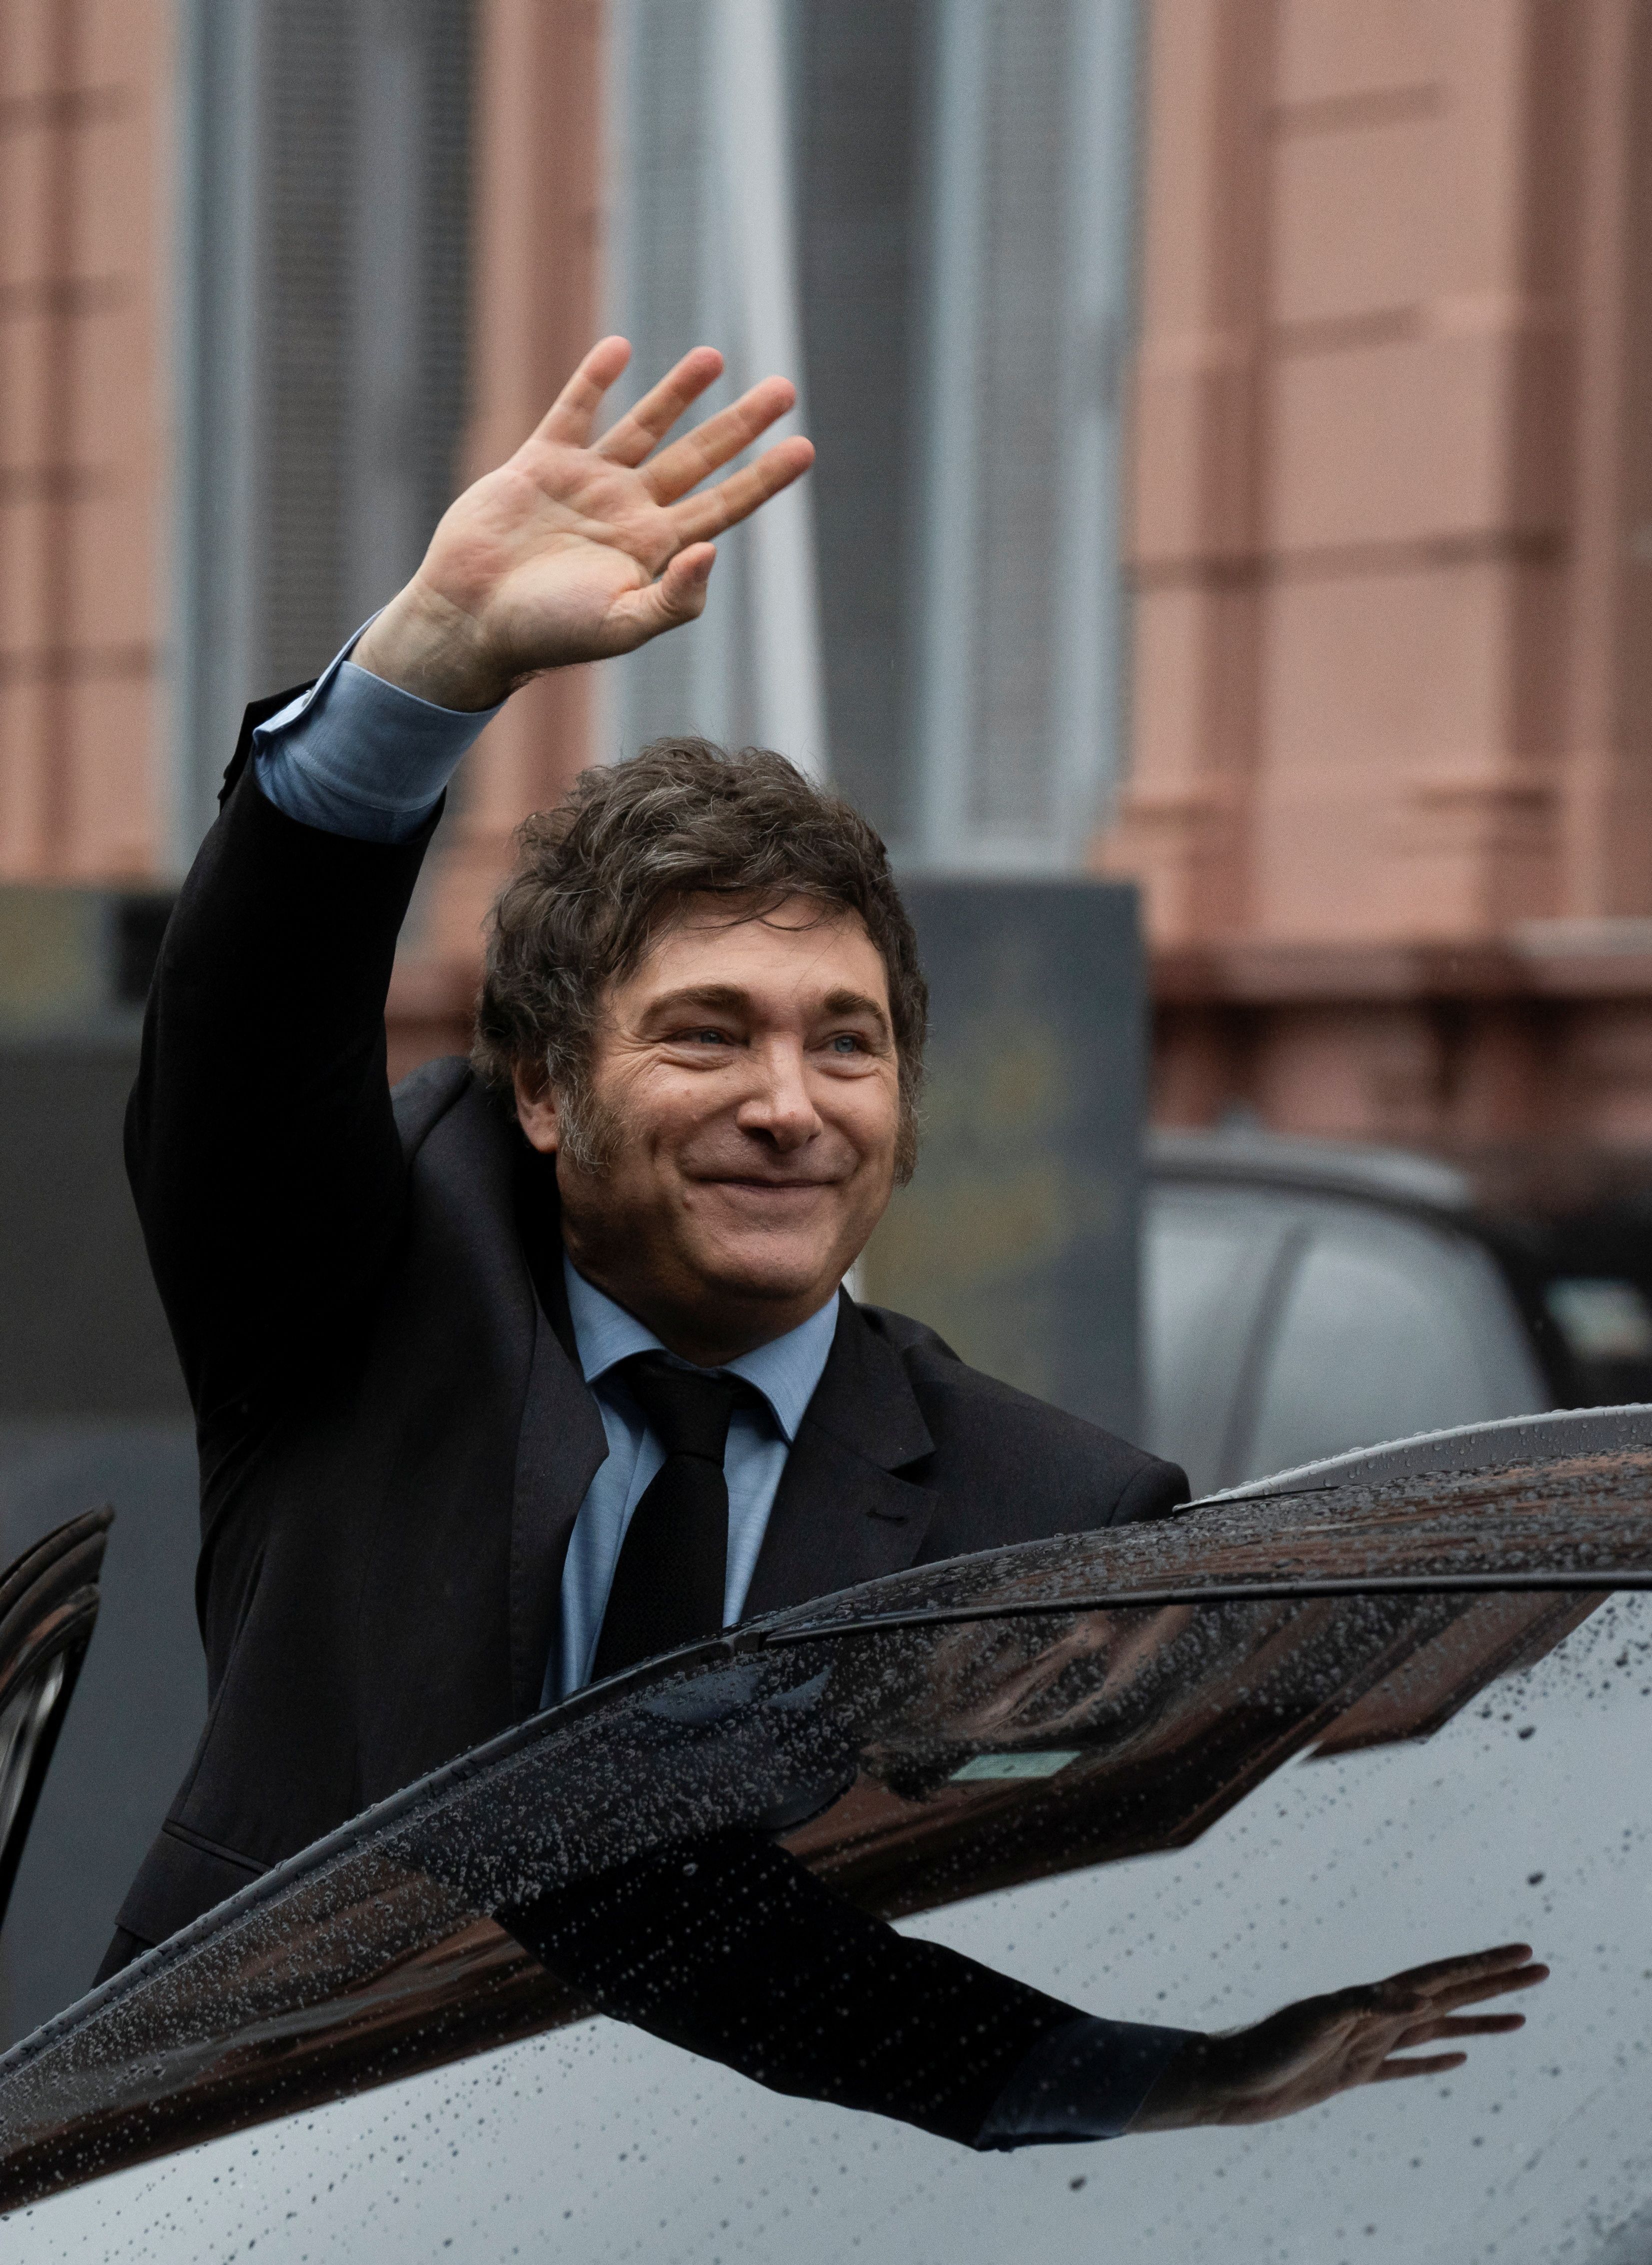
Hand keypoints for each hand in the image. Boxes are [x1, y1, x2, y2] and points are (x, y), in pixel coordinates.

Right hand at [352, 337, 813, 710]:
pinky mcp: (540, 464)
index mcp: (654, 550)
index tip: (804, 448)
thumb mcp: (622, 627)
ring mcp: (585, 484)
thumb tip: (713, 549)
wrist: (472, 620)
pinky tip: (621, 348)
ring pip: (644, 427)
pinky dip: (595, 379)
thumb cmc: (548, 635)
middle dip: (741, 424)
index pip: (723, 506)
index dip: (764, 478)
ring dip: (678, 391)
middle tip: (785, 389)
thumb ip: (675, 598)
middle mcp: (628, 511)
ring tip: (715, 356)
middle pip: (698, 458)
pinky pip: (574, 411)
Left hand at [1129, 1942, 1547, 2131]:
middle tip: (1540, 1970)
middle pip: (1451, 1997)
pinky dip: (1436, 2063)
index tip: (1523, 1951)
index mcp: (1373, 2000)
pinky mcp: (1354, 2075)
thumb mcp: (1315, 2024)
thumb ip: (1364, 2007)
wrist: (1228, 2080)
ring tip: (1519, 2018)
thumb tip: (1416, 1997)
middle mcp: (1376, 2016)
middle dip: (1495, 1983)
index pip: (1442, 1977)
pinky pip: (1407, 2067)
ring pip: (1439, 2031)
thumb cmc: (1265, 2050)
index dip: (1483, 1965)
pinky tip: (1458, 2062)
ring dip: (1478, 2023)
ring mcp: (1368, 2045)